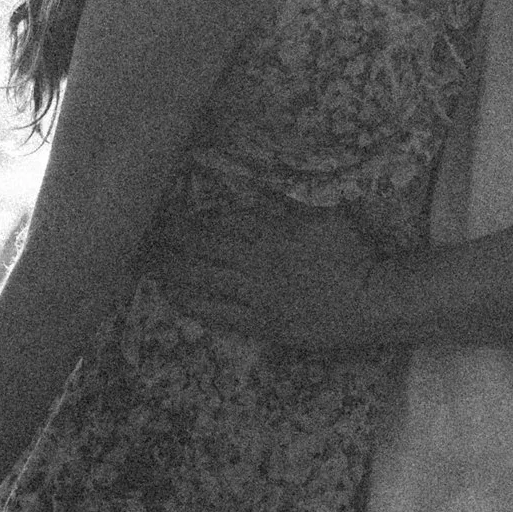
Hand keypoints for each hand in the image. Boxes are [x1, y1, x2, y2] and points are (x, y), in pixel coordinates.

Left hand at [162, 203, 395, 351]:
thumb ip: (289, 202)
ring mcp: (257, 295)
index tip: (161, 217)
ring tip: (149, 265)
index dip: (184, 222)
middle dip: (168, 244)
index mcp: (270, 232)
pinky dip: (194, 304)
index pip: (216, 224)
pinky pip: (219, 314)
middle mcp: (256, 262)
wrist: (370, 301)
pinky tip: (175, 297)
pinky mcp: (263, 323)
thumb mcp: (324, 214)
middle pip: (200, 251)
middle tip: (142, 240)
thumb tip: (261, 188)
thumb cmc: (352, 253)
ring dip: (173, 272)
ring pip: (203, 281)